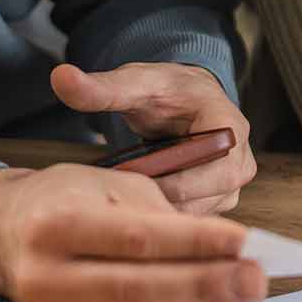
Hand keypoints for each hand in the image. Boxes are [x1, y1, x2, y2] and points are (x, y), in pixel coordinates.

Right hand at [0, 163, 265, 301]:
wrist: (6, 233)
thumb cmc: (64, 198)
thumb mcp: (106, 183)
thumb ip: (158, 213)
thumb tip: (221, 245)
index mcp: (55, 222)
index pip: (135, 237)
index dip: (193, 241)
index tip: (242, 241)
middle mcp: (48, 275)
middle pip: (139, 285)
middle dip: (206, 282)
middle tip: (255, 276)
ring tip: (245, 293)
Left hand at [52, 62, 256, 214]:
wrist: (183, 99)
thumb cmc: (165, 90)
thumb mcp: (134, 84)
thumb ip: (101, 87)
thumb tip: (61, 77)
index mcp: (230, 127)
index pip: (216, 168)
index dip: (177, 181)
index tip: (131, 181)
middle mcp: (240, 161)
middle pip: (207, 199)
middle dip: (163, 202)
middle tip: (121, 200)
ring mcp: (231, 187)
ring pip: (199, 218)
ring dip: (162, 215)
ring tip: (124, 208)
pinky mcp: (217, 204)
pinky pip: (192, 223)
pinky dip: (163, 221)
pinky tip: (134, 215)